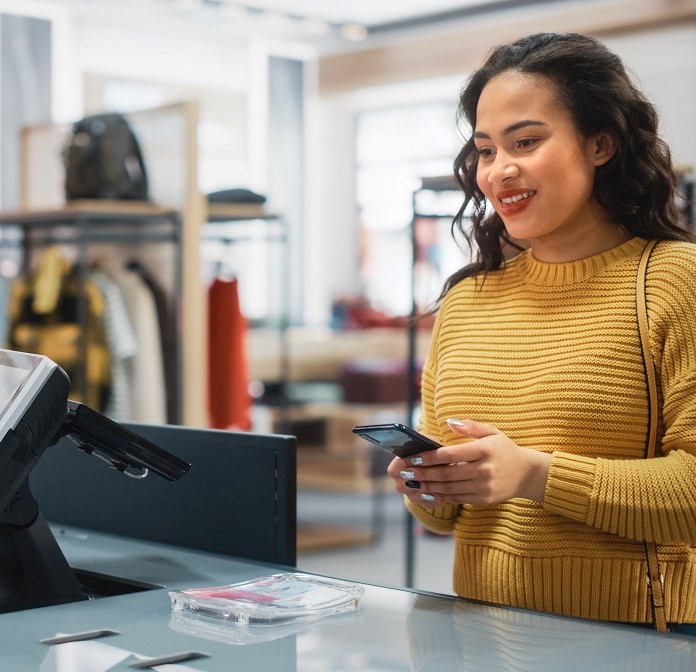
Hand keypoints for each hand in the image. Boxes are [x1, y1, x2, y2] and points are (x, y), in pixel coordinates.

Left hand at [387, 419, 550, 506]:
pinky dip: (440, 497)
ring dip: (428, 487)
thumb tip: (449, 422)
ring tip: (411, 483)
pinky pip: (457, 498)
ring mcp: (484, 487)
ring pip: (450, 488)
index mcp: (485, 450)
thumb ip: (470, 426)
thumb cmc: (504, 449)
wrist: (528, 474)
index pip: (452, 454)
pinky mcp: (484, 499)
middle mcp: (485, 470)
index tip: (413, 458)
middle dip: (424, 474)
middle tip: (405, 472)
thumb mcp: (492, 432)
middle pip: (448, 474)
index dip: (430, 457)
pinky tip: (426, 494)